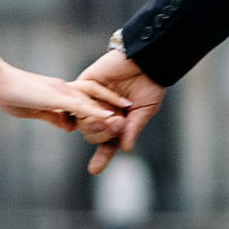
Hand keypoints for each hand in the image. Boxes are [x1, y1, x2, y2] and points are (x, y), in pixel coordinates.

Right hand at [0, 64, 128, 136]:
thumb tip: (70, 126)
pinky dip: (95, 111)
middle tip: (128, 108)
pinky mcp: (56, 97)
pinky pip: (80, 105)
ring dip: (108, 107)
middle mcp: (64, 89)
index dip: (99, 104)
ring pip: (90, 100)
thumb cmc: (11, 96)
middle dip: (111, 102)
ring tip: (125, 113)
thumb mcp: (36, 110)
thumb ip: (54, 116)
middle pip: (93, 96)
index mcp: (60, 92)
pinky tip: (108, 116)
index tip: (113, 111)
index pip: (84, 98)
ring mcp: (61, 91)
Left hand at [75, 49, 166, 174]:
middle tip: (120, 123)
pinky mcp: (86, 83)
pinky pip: (78, 99)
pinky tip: (95, 110)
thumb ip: (132, 128)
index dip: (100, 158)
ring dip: (96, 123)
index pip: (106, 144)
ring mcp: (92, 99)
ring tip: (114, 118)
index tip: (94, 170)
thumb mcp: (144, 111)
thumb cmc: (149, 84)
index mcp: (117, 122)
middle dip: (104, 133)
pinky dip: (86, 106)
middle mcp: (102, 112)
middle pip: (92, 134)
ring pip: (83, 120)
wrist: (147, 58)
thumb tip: (126, 148)